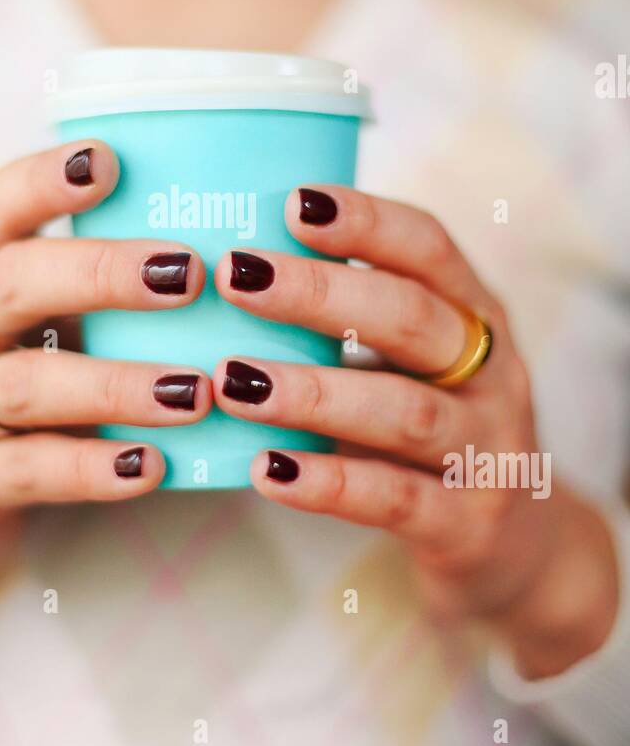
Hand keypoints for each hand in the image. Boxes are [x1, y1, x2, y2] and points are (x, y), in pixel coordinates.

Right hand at [0, 142, 211, 649]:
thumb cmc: (27, 379)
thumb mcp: (49, 319)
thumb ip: (111, 282)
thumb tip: (241, 247)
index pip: (1, 202)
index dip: (49, 177)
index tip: (112, 160)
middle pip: (15, 281)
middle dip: (101, 272)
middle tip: (189, 274)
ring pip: (27, 384)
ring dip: (117, 384)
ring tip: (197, 389)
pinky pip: (29, 470)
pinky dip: (93, 467)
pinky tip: (153, 465)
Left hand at [213, 185, 618, 679]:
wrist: (512, 544)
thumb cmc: (432, 428)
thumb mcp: (414, 361)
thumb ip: (352, 317)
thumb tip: (232, 262)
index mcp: (476, 315)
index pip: (430, 249)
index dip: (367, 222)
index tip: (294, 202)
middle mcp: (492, 374)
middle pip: (413, 319)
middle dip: (322, 293)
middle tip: (237, 278)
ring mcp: (486, 452)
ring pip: (403, 412)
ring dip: (312, 392)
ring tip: (233, 379)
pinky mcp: (466, 525)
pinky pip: (392, 499)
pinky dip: (326, 483)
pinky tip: (266, 470)